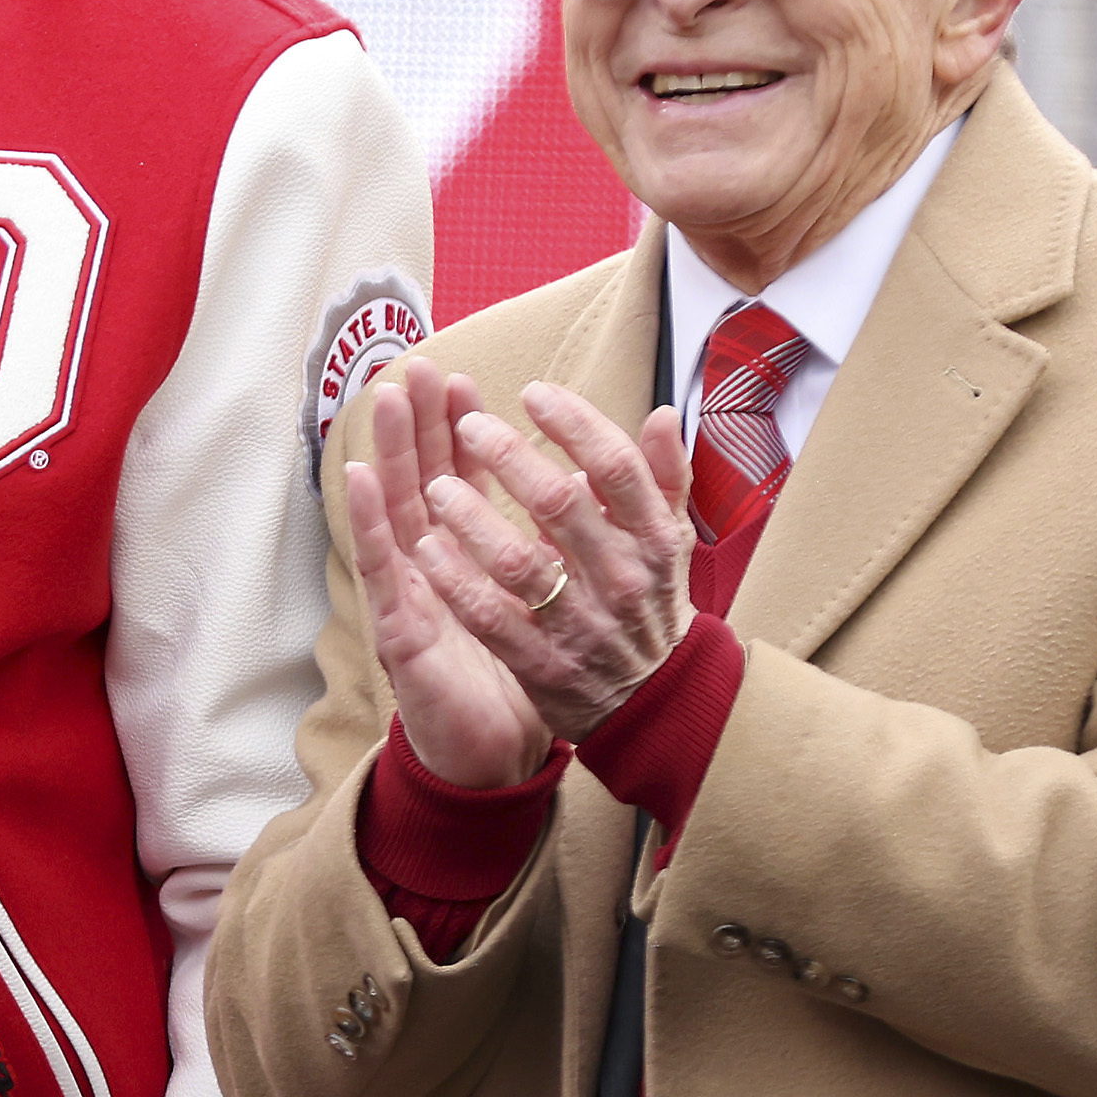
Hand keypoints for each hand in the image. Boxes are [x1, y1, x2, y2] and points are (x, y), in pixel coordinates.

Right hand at [340, 369, 550, 790]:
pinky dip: (365, 520)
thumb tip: (597, 486)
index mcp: (472, 558)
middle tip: (414, 365)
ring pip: (395, 510)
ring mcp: (410, 595)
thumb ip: (570, 545)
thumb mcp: (554, 604)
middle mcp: (433, 568)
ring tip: (384, 398)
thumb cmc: (521, 679)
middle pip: (423, 479)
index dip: (461, 431)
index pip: (465, 480)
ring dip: (389, 450)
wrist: (496, 758)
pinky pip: (380, 568)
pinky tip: (357, 477)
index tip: (463, 380)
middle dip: (420, 422)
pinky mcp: (398, 629)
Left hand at [406, 382, 695, 742]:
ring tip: (436, 485)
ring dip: (471, 517)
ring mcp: (579, 623)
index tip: (533, 393)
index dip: (574, 424)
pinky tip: (424, 548)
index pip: (616, 468)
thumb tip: (660, 414)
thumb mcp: (672, 541)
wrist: (656, 703)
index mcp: (653, 540)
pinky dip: (455, 581)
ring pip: (517, 562)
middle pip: (560, 504)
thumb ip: (665, 477)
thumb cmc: (652, 604)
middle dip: (508, 457)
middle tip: (469, 425)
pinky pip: (489, 618)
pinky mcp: (541, 663)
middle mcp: (620, 578)